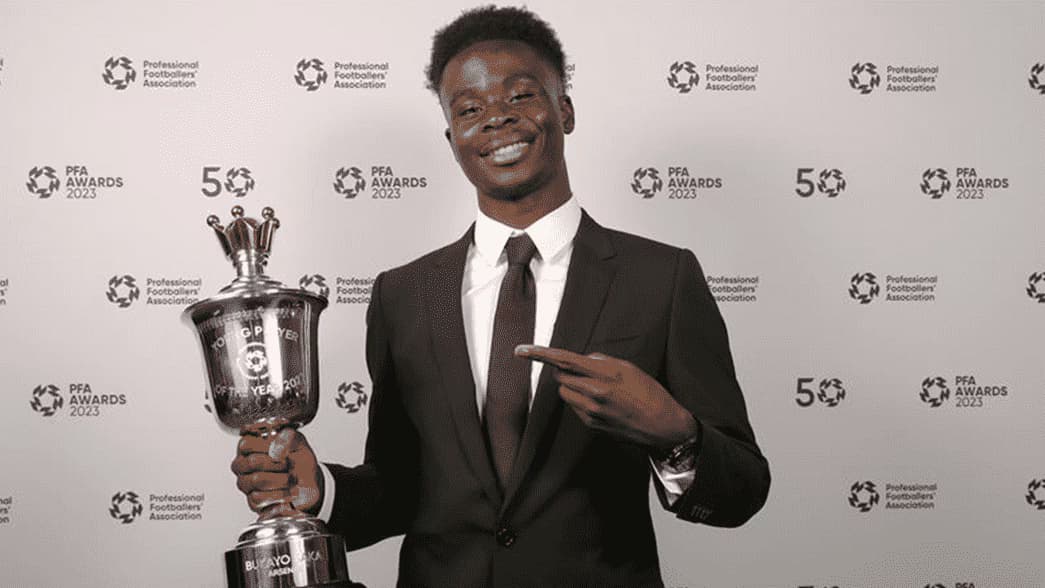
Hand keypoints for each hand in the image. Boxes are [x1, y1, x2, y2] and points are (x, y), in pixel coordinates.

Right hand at [230, 428, 323, 517]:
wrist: (310, 484)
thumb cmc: (299, 461)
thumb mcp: (299, 443)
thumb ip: (288, 438)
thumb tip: (274, 450)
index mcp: (250, 446)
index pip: (246, 444)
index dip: (268, 448)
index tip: (283, 451)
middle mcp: (243, 465)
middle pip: (252, 462)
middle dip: (278, 464)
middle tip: (289, 465)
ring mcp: (245, 484)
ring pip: (256, 480)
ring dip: (282, 480)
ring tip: (291, 479)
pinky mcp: (252, 502)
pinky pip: (260, 498)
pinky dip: (280, 495)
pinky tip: (287, 492)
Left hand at [516, 344, 696, 450]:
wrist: (662, 427)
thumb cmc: (650, 394)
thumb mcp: (630, 368)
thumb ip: (602, 361)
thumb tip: (582, 360)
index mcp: (605, 375)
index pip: (564, 360)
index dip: (540, 354)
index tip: (520, 350)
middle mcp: (595, 394)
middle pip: (560, 377)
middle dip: (567, 371)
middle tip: (587, 373)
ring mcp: (591, 412)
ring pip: (564, 392)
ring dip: (572, 387)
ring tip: (597, 389)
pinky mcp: (590, 425)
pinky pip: (574, 407)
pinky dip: (581, 401)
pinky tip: (602, 404)